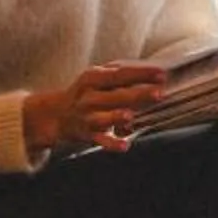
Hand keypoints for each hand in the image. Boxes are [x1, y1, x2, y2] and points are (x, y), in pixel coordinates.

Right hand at [23, 62, 169, 154]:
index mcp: (92, 78)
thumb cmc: (88, 91)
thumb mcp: (98, 77)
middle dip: (137, 94)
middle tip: (159, 93)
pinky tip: (125, 145)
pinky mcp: (87, 135)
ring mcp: (87, 117)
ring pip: (103, 118)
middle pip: (115, 95)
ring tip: (129, 116)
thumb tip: (155, 72)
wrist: (56, 115)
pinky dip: (112, 144)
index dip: (141, 74)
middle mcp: (88, 97)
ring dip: (116, 117)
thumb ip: (121, 72)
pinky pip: (100, 141)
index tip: (162, 74)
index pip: (119, 74)